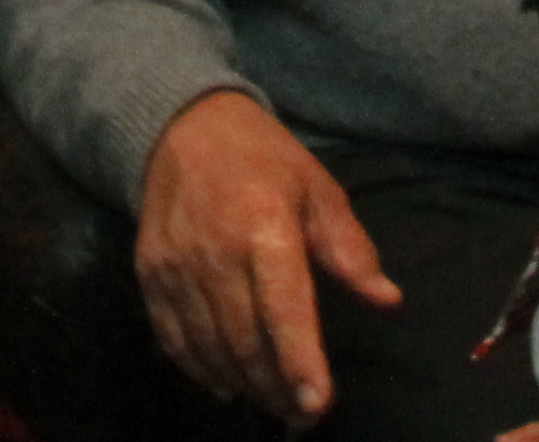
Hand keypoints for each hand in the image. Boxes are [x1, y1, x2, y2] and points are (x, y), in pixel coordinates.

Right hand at [134, 90, 399, 428]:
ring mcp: (177, 265)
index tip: (318, 405)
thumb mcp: (318, 189)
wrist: (183, 125)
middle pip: (246, 341)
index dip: (301, 362)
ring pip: (211, 347)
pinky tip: (227, 384)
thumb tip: (388, 300)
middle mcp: (216, 251)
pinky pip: (174, 338)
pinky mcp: (150, 273)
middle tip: (302, 417)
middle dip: (277, 388)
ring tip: (273, 404)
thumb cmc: (264, 159)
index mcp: (266, 226)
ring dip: (245, 384)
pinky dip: (201, 369)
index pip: (284, 309)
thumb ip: (350, 249)